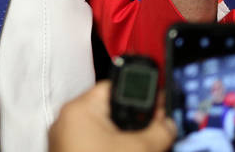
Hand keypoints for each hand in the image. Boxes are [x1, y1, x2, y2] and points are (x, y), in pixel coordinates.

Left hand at [48, 81, 174, 151]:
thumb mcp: (139, 150)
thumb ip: (158, 131)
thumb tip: (169, 122)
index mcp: (80, 108)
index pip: (112, 87)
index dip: (140, 93)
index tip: (162, 104)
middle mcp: (67, 120)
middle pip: (109, 110)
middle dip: (136, 119)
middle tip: (161, 128)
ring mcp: (65, 140)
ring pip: (103, 130)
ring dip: (127, 137)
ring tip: (151, 145)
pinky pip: (94, 144)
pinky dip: (112, 148)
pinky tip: (131, 151)